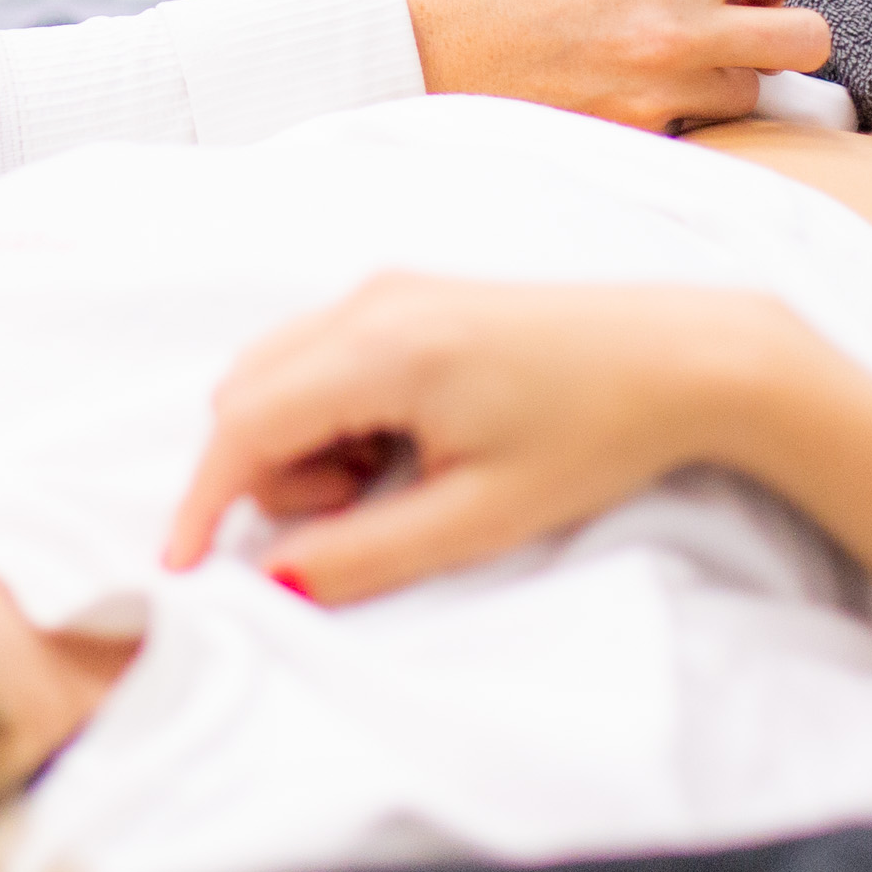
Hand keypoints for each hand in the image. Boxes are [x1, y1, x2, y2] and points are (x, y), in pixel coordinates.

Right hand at [159, 272, 829, 602]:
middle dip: (268, 473)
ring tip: (396, 479)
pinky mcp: (407, 294)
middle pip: (244, 394)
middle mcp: (368, 300)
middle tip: (358, 514)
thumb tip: (275, 582)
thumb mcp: (480, 518)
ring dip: (300, 444)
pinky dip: (330, 414)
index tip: (186, 569)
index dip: (204, 501)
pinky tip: (405, 444)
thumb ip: (366, 555)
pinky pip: (319, 357)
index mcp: (382, 348)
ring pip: (276, 374)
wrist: (685, 358)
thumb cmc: (593, 434)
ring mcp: (387, 288)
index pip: (244, 424)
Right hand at [387, 0, 829, 132]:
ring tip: (665, 62)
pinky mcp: (630, 137)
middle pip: (805, 42)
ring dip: (722, 78)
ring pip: (748, 93)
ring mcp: (658, 92)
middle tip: (741, 31)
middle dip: (781, 35)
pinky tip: (626, 91)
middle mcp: (678, 30)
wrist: (419, 38)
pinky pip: (689, 127)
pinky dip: (671, 113)